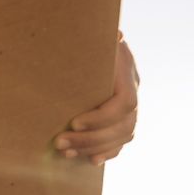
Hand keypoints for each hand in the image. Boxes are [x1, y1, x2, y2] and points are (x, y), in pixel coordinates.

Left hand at [54, 36, 137, 164]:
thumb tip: (115, 33)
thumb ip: (99, 37)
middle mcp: (134, 89)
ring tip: (65, 152)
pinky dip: (108, 152)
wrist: (97, 40)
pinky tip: (90, 161)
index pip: (125, 103)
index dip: (102, 117)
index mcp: (126, 72)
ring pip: (124, 135)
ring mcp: (132, 104)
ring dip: (94, 147)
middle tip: (59, 143)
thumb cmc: (85, 34)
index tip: (73, 122)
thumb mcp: (91, 34)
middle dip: (91, 137)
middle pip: (124, 124)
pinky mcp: (124, 115)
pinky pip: (123, 140)